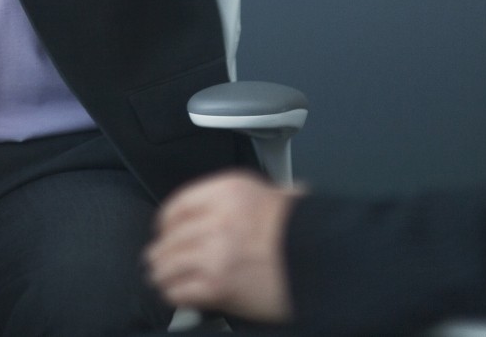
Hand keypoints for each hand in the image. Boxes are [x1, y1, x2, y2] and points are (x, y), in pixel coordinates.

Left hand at [145, 170, 300, 323]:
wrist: (328, 261)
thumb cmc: (308, 231)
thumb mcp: (277, 195)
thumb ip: (247, 200)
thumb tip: (235, 206)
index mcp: (227, 191)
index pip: (178, 205)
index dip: (166, 222)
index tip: (163, 229)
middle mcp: (215, 219)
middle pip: (170, 237)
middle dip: (161, 251)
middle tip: (156, 258)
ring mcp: (214, 254)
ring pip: (169, 263)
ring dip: (162, 273)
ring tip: (160, 278)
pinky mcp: (218, 286)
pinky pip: (181, 290)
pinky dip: (174, 293)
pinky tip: (175, 294)